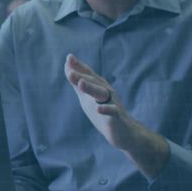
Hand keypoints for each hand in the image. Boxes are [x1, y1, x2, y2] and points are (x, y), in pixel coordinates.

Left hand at [64, 54, 169, 176]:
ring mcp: (112, 103)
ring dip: (91, 88)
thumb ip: (77, 83)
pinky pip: (112, 112)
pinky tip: (98, 109)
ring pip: (101, 93)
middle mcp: (106, 92)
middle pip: (93, 82)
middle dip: (81, 76)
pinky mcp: (117, 117)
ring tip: (81, 84)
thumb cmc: (103, 112)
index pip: (88, 74)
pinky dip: (106, 109)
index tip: (69, 57)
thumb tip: (67, 66)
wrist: (124, 133)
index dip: (79, 66)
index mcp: (99, 86)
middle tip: (70, 72)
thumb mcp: (87, 97)